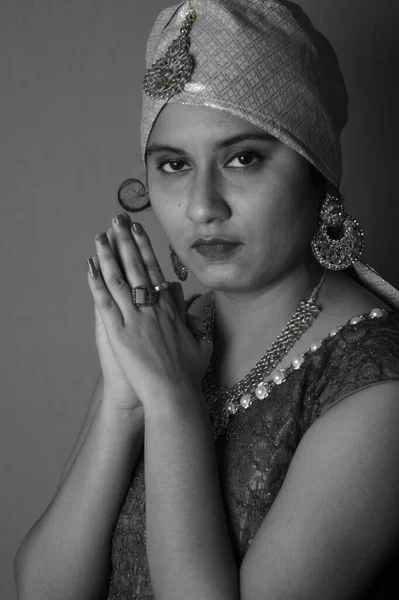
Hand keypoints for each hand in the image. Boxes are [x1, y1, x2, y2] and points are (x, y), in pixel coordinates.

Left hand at [87, 213, 212, 412]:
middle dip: (126, 241)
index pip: (155, 271)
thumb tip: (194, 313)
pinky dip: (96, 283)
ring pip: (119, 279)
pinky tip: (89, 267)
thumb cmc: (188, 374)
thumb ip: (196, 324)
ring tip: (100, 236)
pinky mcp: (119, 333)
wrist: (174, 394)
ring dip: (108, 256)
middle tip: (117, 221)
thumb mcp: (202, 344)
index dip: (145, 249)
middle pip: (137, 267)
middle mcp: (152, 308)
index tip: (138, 231)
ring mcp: (134, 318)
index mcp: (169, 309)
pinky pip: (105, 303)